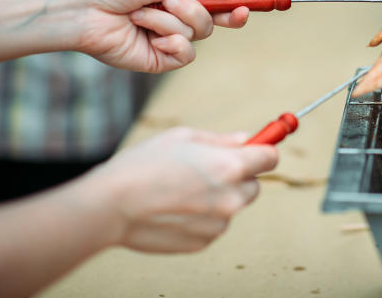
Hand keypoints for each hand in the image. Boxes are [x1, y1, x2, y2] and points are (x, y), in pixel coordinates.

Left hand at [73, 0, 249, 72]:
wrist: (90, 10)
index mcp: (182, 0)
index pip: (218, 8)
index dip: (234, 10)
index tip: (244, 8)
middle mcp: (178, 22)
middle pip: (211, 23)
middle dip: (192, 10)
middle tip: (169, 1)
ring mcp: (169, 42)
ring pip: (196, 35)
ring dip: (168, 21)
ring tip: (140, 15)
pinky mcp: (160, 60)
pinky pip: (185, 54)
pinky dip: (170, 41)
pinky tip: (149, 37)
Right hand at [86, 127, 277, 252]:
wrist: (111, 206)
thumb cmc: (144, 164)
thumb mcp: (183, 138)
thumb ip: (221, 140)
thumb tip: (246, 140)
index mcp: (231, 166)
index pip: (270, 158)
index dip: (262, 153)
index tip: (255, 152)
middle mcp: (231, 197)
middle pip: (254, 185)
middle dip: (238, 178)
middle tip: (207, 171)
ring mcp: (219, 223)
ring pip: (232, 207)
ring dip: (218, 199)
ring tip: (180, 192)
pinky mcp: (204, 242)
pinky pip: (213, 226)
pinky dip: (201, 219)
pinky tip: (174, 210)